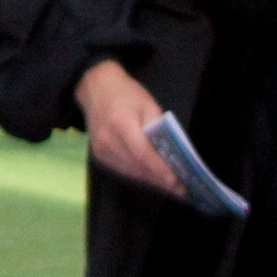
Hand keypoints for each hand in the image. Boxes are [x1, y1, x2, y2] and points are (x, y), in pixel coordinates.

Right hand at [72, 57, 172, 189]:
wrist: (97, 89)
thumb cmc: (127, 94)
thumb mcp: (148, 105)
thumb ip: (158, 128)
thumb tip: (170, 154)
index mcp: (121, 123)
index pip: (143, 153)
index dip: (159, 169)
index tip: (176, 181)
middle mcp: (108, 140)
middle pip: (138, 167)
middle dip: (160, 179)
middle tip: (180, 188)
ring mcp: (101, 150)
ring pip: (131, 172)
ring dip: (151, 180)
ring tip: (171, 185)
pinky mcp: (99, 156)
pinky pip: (123, 170)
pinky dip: (140, 174)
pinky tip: (153, 177)